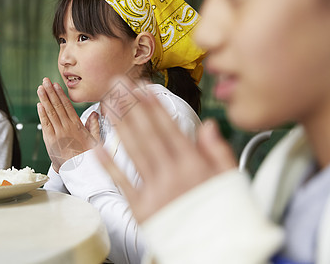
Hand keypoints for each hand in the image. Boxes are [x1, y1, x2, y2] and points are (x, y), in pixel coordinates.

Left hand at [37, 78, 98, 171]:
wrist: (81, 170)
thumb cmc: (88, 157)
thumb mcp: (95, 140)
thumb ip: (94, 126)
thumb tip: (95, 113)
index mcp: (77, 125)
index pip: (67, 106)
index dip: (60, 94)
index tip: (56, 85)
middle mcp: (67, 127)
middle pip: (57, 106)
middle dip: (50, 92)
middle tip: (45, 81)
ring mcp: (58, 133)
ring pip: (50, 112)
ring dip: (44, 99)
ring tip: (40, 88)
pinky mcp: (51, 140)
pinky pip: (45, 124)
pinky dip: (42, 113)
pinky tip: (39, 104)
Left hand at [95, 77, 235, 222]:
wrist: (213, 253)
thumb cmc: (225, 216)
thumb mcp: (232, 181)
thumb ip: (219, 152)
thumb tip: (208, 125)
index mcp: (193, 165)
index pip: (168, 127)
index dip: (152, 106)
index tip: (141, 87)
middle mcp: (171, 174)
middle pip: (146, 133)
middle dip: (130, 106)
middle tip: (116, 84)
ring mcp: (154, 191)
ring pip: (133, 151)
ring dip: (118, 125)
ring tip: (106, 103)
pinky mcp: (141, 208)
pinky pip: (122, 182)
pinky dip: (109, 164)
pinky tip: (97, 146)